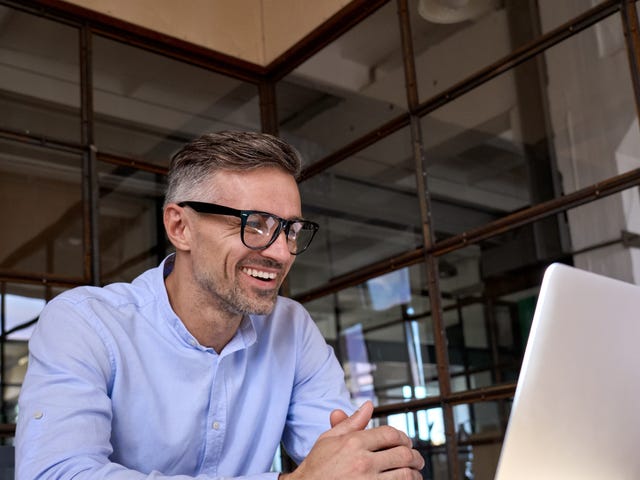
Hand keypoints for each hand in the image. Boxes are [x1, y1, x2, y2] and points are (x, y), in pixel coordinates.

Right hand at [281, 401, 424, 479]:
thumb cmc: (316, 468)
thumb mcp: (329, 440)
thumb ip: (351, 422)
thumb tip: (368, 406)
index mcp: (354, 443)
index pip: (390, 434)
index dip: (402, 437)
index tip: (405, 442)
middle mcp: (363, 462)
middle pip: (402, 454)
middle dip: (414, 456)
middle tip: (416, 460)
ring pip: (405, 475)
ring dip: (414, 474)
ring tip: (414, 474)